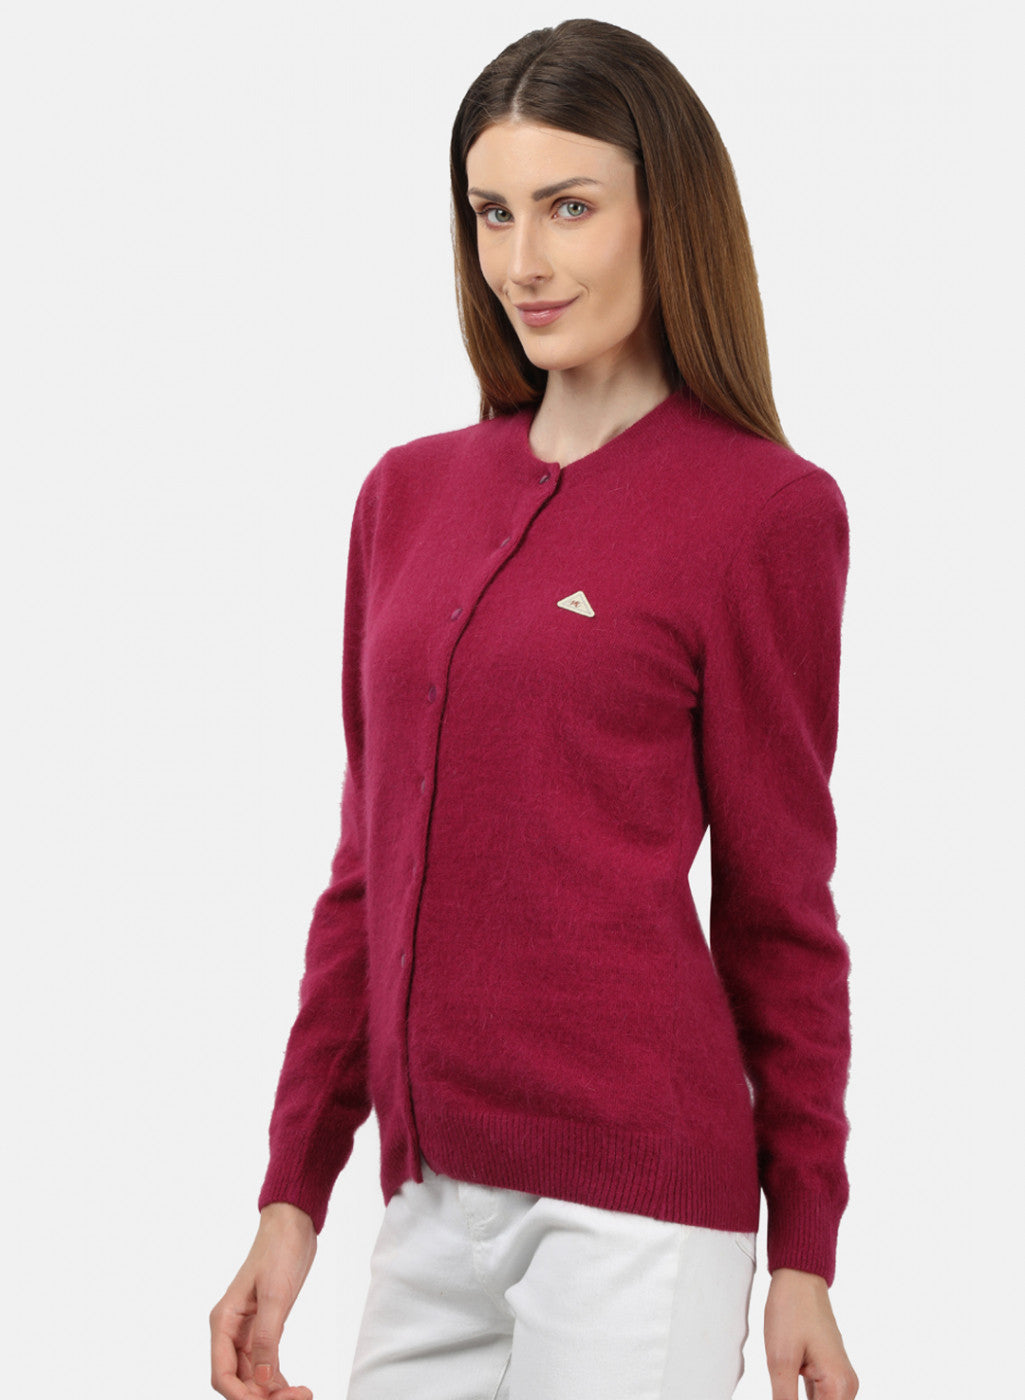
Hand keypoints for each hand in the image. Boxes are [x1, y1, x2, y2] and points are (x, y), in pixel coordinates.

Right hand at [210, 1202, 317, 1399]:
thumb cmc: (279, 1251)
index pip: (222, 1374)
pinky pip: (264, 1363)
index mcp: (223, 1321)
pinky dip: (276, 1377)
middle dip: (261, 1395)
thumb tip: (263, 1382)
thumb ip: (267, 1339)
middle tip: (296, 1397)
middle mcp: (230, 1329)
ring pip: (252, 1375)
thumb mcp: (275, 1296)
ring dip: (271, 1390)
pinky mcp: (265, 1325)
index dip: (241, 1396)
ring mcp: (247, 1329)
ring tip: (301, 1394)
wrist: (293, 1224)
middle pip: (238, 1379)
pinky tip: (293, 1385)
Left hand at [764, 1267, 858, 1399]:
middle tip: (781, 1390)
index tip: (782, 1398)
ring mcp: (840, 1380)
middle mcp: (846, 1387)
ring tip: (784, 1385)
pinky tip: (786, 1394)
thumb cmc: (791, 1310)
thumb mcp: (780, 1361)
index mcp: (839, 1387)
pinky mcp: (829, 1373)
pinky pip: (818, 1399)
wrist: (799, 1277)